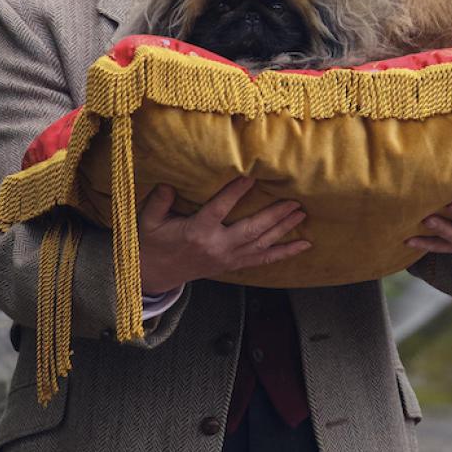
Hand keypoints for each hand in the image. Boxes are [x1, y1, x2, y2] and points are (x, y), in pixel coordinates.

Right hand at [138, 177, 310, 294]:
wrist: (155, 274)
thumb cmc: (153, 243)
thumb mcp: (148, 221)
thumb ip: (158, 201)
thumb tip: (169, 185)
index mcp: (196, 232)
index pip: (219, 209)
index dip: (235, 193)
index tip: (251, 177)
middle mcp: (217, 246)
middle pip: (251, 230)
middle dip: (274, 215)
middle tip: (293, 201)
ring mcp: (227, 258)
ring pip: (261, 244)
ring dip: (283, 230)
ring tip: (301, 214)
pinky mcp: (233, 265)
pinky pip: (263, 260)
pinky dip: (285, 253)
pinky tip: (304, 246)